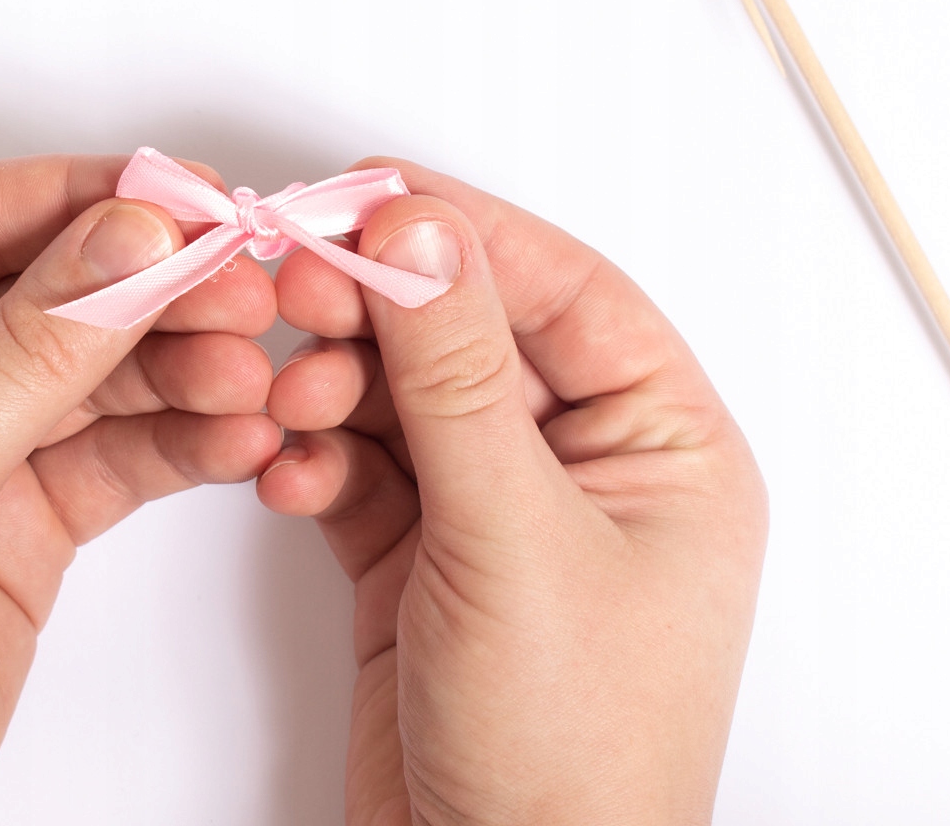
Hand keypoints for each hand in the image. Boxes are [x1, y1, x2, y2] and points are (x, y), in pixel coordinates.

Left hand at [0, 155, 280, 825]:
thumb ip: (34, 347)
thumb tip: (132, 233)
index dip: (90, 197)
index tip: (193, 195)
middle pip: (46, 284)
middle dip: (152, 286)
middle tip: (247, 286)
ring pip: (91, 365)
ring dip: (180, 366)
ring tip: (255, 377)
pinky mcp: (15, 511)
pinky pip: (112, 447)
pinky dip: (178, 440)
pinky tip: (237, 438)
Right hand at [258, 159, 766, 824]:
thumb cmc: (570, 756)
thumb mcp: (514, 538)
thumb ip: (455, 376)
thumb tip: (421, 233)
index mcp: (663, 446)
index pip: (562, 290)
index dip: (463, 233)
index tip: (369, 192)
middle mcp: (582, 468)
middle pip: (467, 335)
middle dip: (378, 310)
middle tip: (297, 277)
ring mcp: (495, 512)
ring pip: (400, 398)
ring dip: (332, 388)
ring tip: (285, 399)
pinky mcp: (421, 557)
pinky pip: (359, 469)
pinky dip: (313, 462)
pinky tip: (285, 476)